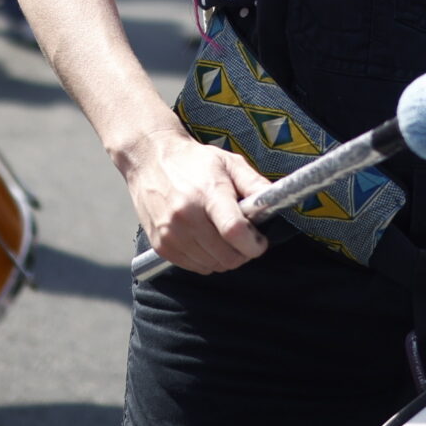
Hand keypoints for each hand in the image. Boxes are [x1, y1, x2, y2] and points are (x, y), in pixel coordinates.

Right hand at [123, 128, 274, 273]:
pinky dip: (207, 260)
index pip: (234, 230)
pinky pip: (195, 267)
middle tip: (246, 240)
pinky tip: (207, 241)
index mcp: (207, 193)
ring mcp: (171, 233)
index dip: (254, 244)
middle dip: (244, 253)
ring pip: (213, 266)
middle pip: (227, 255)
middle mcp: (186, 216)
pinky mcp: (161, 245)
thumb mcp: (229, 163)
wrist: (148, 158)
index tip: (260, 241)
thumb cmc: (192, 161)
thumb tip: (276, 203)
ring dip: (226, 258)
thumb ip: (255, 184)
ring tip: (225, 238)